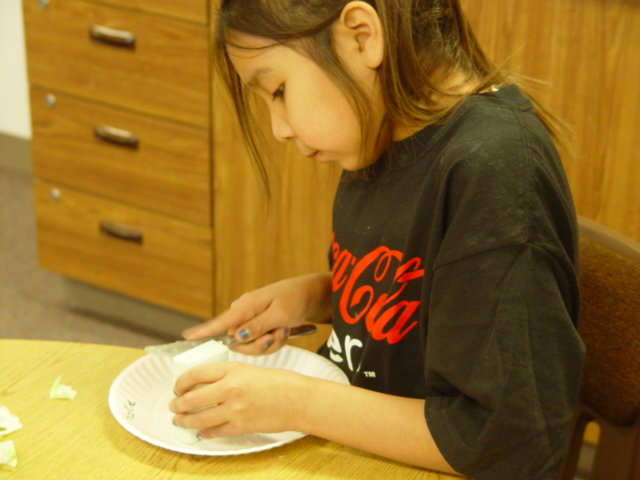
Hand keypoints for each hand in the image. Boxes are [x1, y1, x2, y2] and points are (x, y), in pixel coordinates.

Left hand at [169, 362, 307, 437]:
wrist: (298, 400)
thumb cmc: (278, 383)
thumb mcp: (249, 369)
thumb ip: (226, 375)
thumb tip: (204, 385)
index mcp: (232, 370)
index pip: (195, 374)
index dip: (181, 382)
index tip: (178, 387)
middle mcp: (230, 389)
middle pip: (191, 398)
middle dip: (177, 404)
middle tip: (174, 405)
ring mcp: (235, 410)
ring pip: (198, 418)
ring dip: (184, 420)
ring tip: (179, 420)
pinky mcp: (240, 427)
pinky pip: (214, 431)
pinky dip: (204, 432)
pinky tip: (201, 431)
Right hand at [182, 273, 331, 354]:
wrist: (310, 296)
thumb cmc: (295, 299)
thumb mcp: (280, 313)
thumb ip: (258, 326)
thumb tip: (236, 336)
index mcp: (245, 306)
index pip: (221, 322)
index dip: (204, 331)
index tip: (186, 337)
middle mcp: (244, 314)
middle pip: (238, 342)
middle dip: (260, 344)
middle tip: (278, 332)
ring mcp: (251, 322)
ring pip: (250, 347)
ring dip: (270, 343)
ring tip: (283, 328)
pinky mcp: (258, 329)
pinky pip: (260, 346)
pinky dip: (274, 342)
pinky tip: (284, 331)